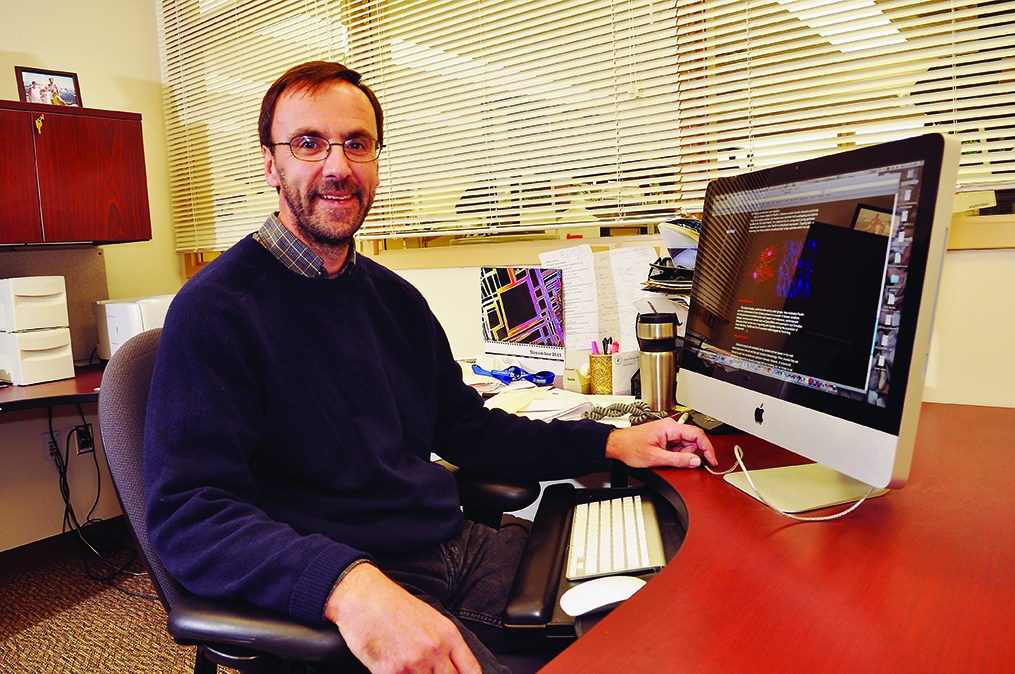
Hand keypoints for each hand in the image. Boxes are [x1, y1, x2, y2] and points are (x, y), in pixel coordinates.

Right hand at [324, 562, 480, 673]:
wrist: (363, 597)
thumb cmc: (394, 606)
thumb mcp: (430, 619)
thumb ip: (445, 645)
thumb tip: (451, 667)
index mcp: (448, 636)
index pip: (472, 671)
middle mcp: (436, 650)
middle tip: (427, 672)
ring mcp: (414, 662)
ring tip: (409, 669)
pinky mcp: (391, 671)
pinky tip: (393, 670)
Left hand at [605, 417, 715, 468]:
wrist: (617, 445)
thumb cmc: (630, 447)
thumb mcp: (655, 457)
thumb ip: (678, 460)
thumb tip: (695, 461)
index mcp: (669, 428)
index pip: (697, 434)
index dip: (707, 448)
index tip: (711, 460)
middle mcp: (670, 427)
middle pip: (693, 440)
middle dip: (692, 454)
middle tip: (684, 462)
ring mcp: (668, 432)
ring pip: (686, 444)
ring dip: (683, 455)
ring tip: (667, 459)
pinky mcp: (665, 437)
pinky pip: (679, 446)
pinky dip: (677, 454)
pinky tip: (667, 457)